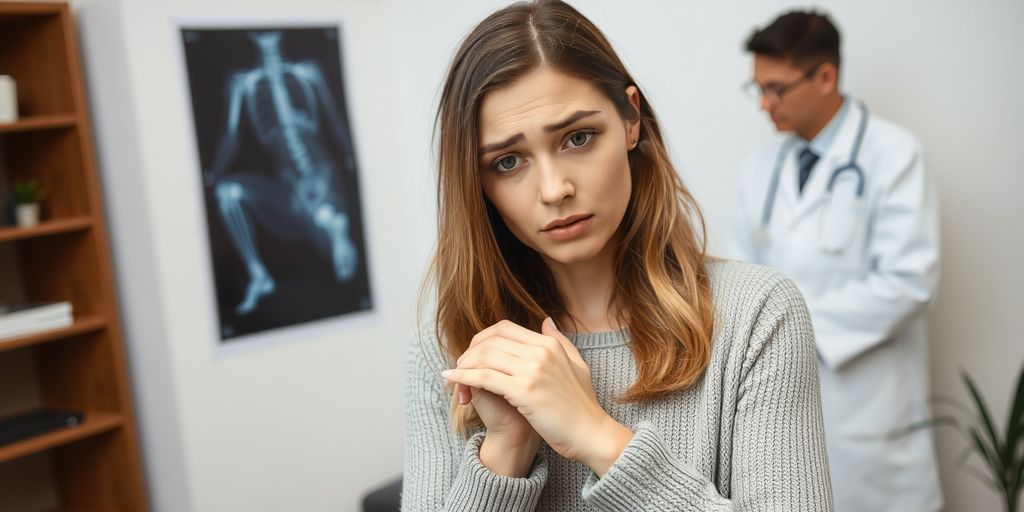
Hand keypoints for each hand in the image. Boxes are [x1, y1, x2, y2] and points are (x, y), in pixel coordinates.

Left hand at [443, 318, 633, 475]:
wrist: (590, 434)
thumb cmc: (582, 405)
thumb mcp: (576, 364)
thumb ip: (559, 340)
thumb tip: (545, 320)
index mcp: (549, 344)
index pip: (503, 328)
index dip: (481, 338)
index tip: (472, 353)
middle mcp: (540, 352)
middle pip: (490, 340)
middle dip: (468, 352)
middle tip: (459, 367)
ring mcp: (533, 371)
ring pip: (483, 356)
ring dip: (463, 365)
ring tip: (454, 376)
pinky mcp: (524, 392)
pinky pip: (484, 377)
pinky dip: (463, 377)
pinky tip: (452, 380)